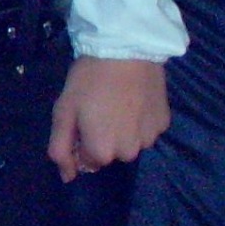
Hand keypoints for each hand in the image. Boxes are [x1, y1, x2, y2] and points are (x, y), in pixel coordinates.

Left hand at [48, 56, 169, 181]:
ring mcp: (150, 139)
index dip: (82, 139)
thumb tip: (67, 177)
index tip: (82, 116)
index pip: (87, 160)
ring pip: (130, 142)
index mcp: (102, 152)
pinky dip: (141, 119)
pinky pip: (147, 129)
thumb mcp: (63, 111)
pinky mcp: (164, 123)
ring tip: (118, 101)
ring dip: (123, 130)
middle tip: (100, 107)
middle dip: (103, 137)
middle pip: (110, 152)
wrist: (126, 48)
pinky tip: (135, 98)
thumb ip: (60, 149)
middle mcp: (128, 153)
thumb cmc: (89, 79)